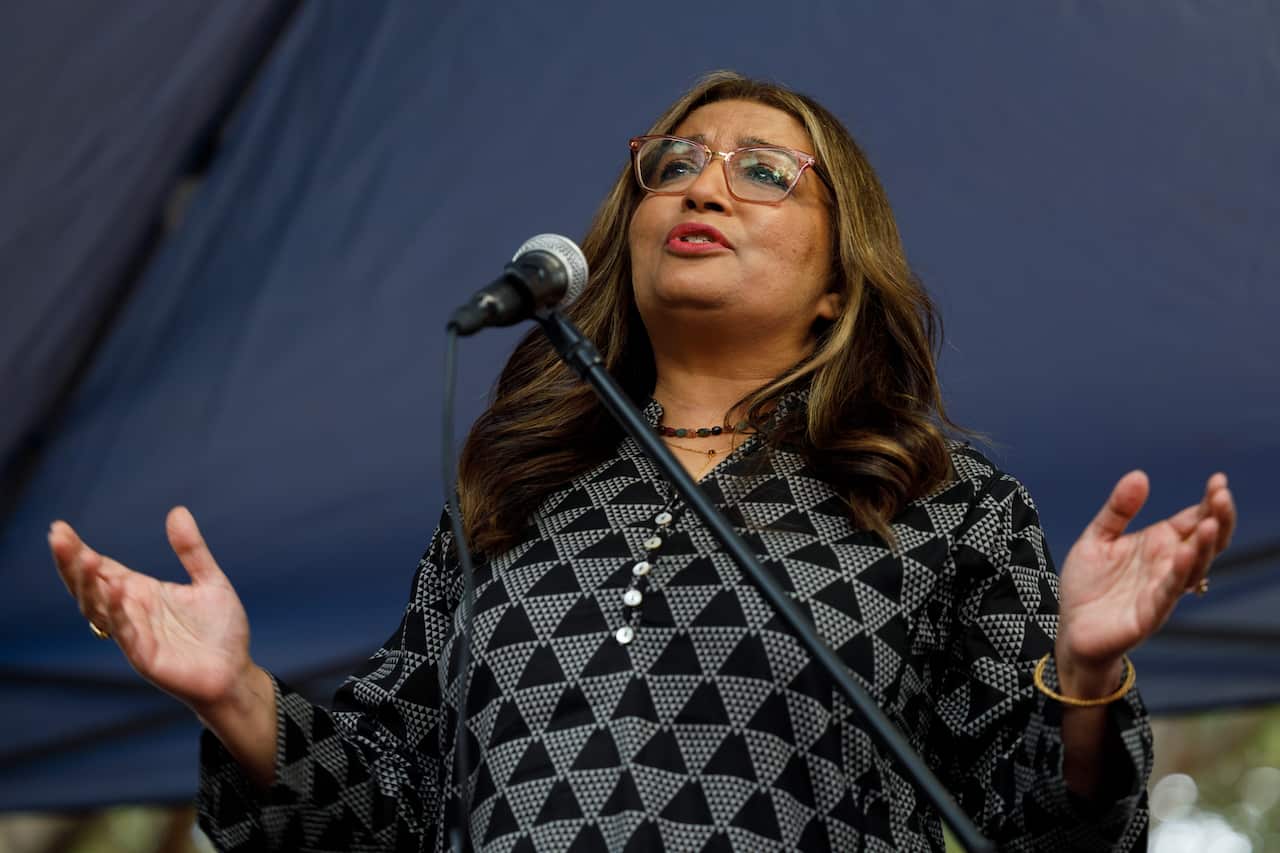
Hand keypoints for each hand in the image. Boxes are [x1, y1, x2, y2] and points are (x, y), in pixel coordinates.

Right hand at [49, 507, 255, 715]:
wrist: (234, 673)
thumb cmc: (220, 631)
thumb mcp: (209, 581)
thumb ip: (191, 550)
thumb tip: (177, 511)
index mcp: (142, 592)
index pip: (103, 569)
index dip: (80, 551)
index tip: (60, 529)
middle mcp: (131, 612)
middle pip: (91, 585)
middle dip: (72, 563)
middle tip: (57, 536)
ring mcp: (134, 634)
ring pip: (99, 608)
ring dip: (89, 585)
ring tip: (84, 558)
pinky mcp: (145, 656)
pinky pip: (126, 633)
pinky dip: (119, 613)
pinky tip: (116, 590)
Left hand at [1055, 471, 1234, 685]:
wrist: (1072, 630)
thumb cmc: (1088, 586)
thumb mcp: (1097, 538)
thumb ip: (1118, 510)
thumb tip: (1139, 475)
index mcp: (1158, 544)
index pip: (1193, 520)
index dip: (1208, 502)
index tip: (1218, 480)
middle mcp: (1167, 565)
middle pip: (1205, 541)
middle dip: (1217, 518)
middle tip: (1222, 494)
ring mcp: (1163, 589)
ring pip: (1194, 566)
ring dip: (1204, 545)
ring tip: (1211, 522)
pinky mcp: (1151, 613)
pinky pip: (1169, 591)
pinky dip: (1178, 573)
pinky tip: (1184, 553)